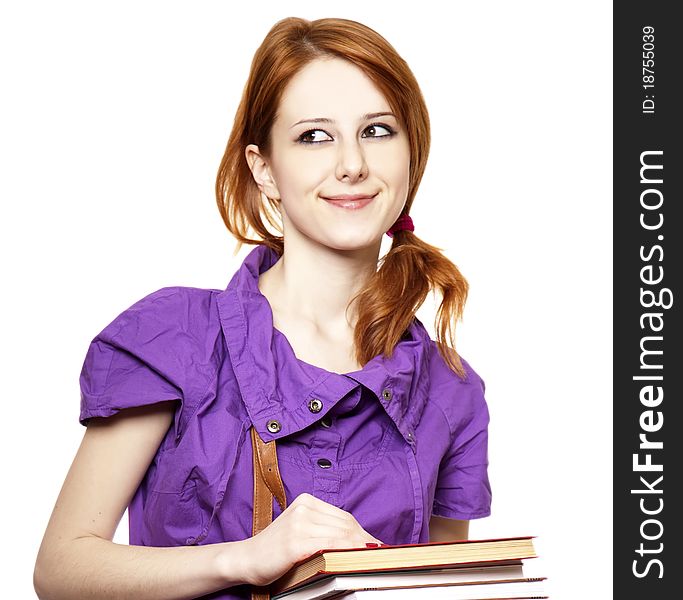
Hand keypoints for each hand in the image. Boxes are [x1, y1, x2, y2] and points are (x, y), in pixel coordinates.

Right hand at [238, 492, 383, 586]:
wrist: (247, 559)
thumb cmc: (276, 549)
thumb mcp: (301, 530)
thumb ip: (325, 529)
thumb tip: (360, 540)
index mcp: (306, 501)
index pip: (344, 517)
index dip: (363, 532)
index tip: (378, 545)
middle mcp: (304, 508)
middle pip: (345, 525)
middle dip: (366, 541)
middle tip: (381, 555)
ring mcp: (299, 524)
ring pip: (341, 534)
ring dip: (360, 548)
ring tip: (372, 560)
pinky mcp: (296, 542)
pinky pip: (330, 545)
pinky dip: (347, 552)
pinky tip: (356, 559)